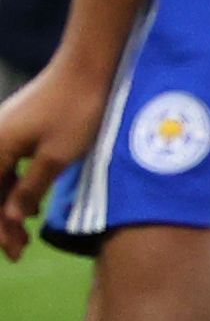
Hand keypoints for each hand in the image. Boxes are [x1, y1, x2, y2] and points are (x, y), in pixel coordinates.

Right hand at [0, 45, 118, 259]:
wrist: (89, 66)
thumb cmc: (77, 110)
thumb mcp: (57, 157)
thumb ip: (29, 189)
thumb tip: (9, 218)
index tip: (13, 253)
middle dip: (0, 222)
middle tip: (18, 251)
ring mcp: (3, 131)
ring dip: (7, 206)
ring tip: (24, 232)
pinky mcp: (17, 127)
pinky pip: (7, 164)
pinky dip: (16, 186)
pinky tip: (30, 203)